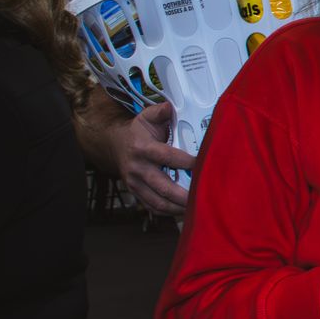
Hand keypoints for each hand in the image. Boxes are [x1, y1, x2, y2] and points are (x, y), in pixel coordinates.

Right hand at [105, 102, 196, 216]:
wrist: (116, 146)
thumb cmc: (138, 132)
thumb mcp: (147, 117)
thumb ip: (160, 111)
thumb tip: (170, 106)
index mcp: (142, 148)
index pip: (166, 157)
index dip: (185, 162)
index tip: (202, 163)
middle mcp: (138, 169)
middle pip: (162, 186)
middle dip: (183, 194)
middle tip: (204, 196)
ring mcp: (135, 184)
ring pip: (158, 202)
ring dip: (178, 207)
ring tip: (197, 207)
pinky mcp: (136, 194)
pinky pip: (153, 207)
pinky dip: (170, 212)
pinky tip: (185, 211)